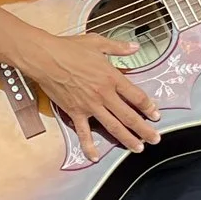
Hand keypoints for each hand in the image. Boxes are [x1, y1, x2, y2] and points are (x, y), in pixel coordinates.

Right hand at [21, 30, 162, 153]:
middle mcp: (104, 94)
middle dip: (144, 129)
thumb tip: (135, 47)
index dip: (149, 106)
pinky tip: (95, 157)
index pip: (136, 96)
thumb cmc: (69, 48)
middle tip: (155, 139)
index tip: (156, 114)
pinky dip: (89, 146)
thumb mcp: (97, 42)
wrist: (45, 58)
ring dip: (127, 139)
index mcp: (111, 77)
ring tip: (138, 148)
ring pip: (113, 127)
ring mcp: (90, 106)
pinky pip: (84, 133)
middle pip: (129, 116)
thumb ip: (118, 47)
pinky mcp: (75, 112)